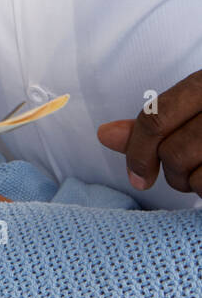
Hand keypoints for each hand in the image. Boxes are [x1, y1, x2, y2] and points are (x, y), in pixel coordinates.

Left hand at [96, 70, 201, 196]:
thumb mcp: (192, 113)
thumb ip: (154, 124)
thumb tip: (104, 135)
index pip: (154, 118)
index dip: (137, 152)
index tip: (137, 178)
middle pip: (170, 152)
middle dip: (171, 172)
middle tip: (184, 174)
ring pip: (188, 173)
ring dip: (191, 183)